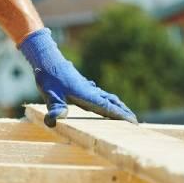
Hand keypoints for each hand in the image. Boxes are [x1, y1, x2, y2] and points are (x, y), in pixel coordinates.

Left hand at [19, 28, 136, 127]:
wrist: (47, 60)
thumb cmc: (49, 78)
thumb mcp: (50, 95)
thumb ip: (55, 108)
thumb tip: (53, 122)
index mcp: (87, 96)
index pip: (108, 108)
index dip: (121, 116)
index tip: (134, 122)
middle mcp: (91, 92)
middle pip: (112, 103)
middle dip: (124, 112)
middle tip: (136, 122)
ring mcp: (88, 88)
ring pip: (107, 98)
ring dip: (118, 106)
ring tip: (126, 114)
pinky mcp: (83, 86)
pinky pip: (100, 95)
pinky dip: (108, 101)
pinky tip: (107, 102)